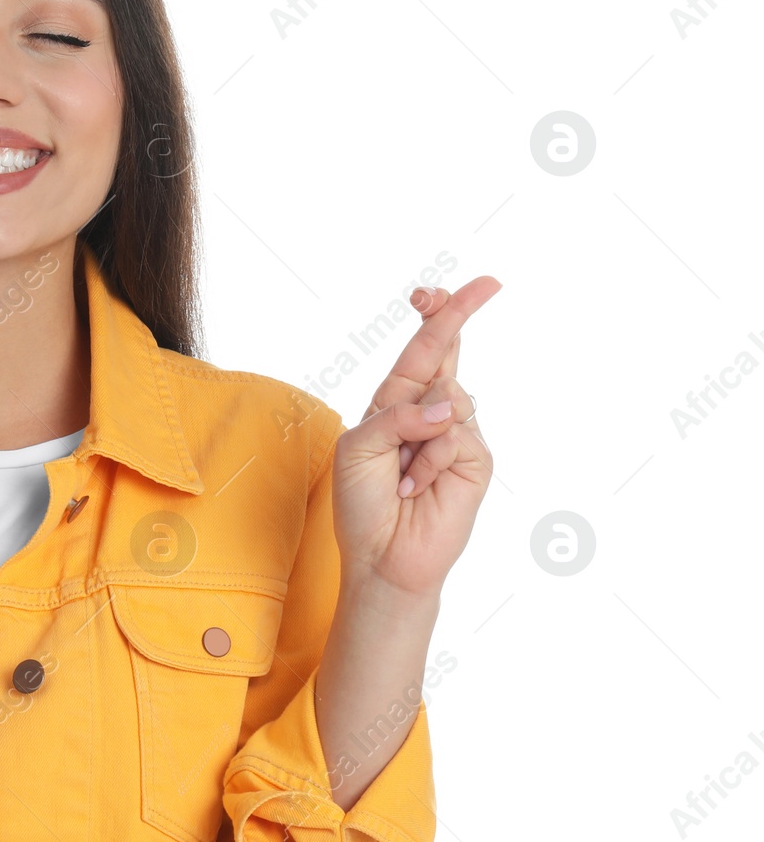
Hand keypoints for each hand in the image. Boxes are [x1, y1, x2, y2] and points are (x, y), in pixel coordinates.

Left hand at [331, 276, 500, 605]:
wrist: (383, 557)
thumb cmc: (362, 503)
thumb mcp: (357, 448)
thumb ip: (395, 416)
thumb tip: (447, 406)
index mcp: (394, 402)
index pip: (420, 350)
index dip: (435, 316)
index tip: (439, 289)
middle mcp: (428, 412)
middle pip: (448, 352)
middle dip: (457, 315)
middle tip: (485, 285)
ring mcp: (456, 434)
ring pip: (450, 396)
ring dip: (417, 432)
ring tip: (402, 473)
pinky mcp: (476, 461)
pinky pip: (457, 436)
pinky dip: (431, 460)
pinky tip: (418, 487)